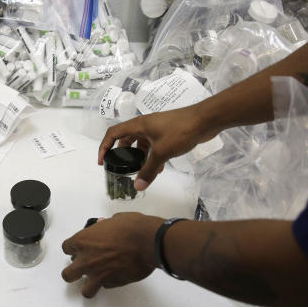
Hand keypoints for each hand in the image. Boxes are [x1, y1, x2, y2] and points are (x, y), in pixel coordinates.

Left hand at [62, 213, 163, 297]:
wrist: (149, 241)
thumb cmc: (132, 227)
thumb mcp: (115, 220)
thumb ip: (104, 226)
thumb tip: (103, 226)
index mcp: (83, 241)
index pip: (66, 248)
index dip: (72, 249)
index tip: (78, 249)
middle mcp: (87, 260)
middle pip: (67, 274)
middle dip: (72, 273)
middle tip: (80, 270)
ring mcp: (99, 274)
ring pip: (85, 290)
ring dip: (89, 286)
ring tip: (95, 282)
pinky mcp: (113, 283)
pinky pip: (107, 286)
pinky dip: (110, 282)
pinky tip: (116, 276)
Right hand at [98, 104, 218, 190]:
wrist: (205, 120)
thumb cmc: (180, 131)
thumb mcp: (162, 153)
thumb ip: (148, 170)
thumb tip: (137, 186)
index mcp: (138, 125)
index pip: (113, 133)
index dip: (104, 146)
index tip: (102, 161)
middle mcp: (144, 125)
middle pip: (126, 139)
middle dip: (123, 154)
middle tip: (122, 168)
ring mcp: (156, 128)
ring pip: (141, 144)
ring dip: (140, 157)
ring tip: (142, 172)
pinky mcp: (166, 132)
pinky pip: (153, 145)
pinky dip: (152, 156)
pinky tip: (158, 169)